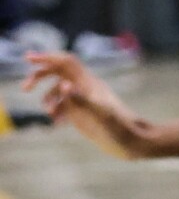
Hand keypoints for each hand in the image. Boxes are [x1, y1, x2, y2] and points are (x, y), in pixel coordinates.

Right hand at [21, 52, 145, 158]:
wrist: (132, 140)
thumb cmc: (118, 127)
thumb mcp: (99, 114)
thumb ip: (80, 99)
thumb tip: (63, 84)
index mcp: (89, 83)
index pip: (66, 63)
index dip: (47, 57)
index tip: (28, 58)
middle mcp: (85, 88)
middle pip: (58, 72)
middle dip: (40, 76)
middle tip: (25, 88)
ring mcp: (84, 100)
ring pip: (58, 89)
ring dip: (47, 98)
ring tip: (51, 114)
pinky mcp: (83, 113)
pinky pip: (63, 104)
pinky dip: (55, 110)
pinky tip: (57, 123)